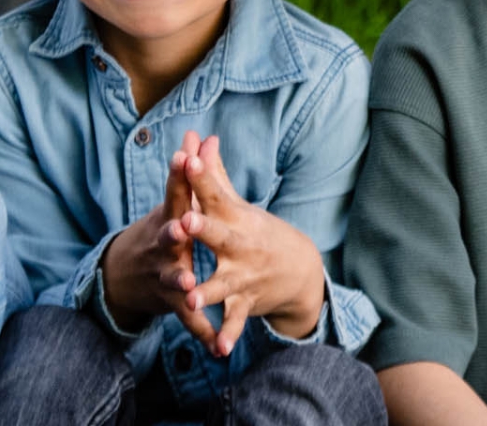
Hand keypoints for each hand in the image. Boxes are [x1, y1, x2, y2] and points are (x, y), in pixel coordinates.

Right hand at [99, 137, 214, 344]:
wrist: (123, 276)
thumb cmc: (159, 231)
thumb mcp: (172, 202)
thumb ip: (190, 170)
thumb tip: (200, 132)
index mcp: (168, 218)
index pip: (174, 192)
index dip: (178, 174)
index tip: (184, 155)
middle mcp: (162, 246)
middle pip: (168, 237)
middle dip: (174, 232)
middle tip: (183, 225)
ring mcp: (164, 274)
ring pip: (173, 279)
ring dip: (181, 283)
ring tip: (190, 287)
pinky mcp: (171, 302)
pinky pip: (188, 319)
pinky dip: (202, 332)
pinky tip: (217, 346)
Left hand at [178, 133, 326, 356]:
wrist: (300, 270)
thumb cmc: (257, 231)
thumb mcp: (238, 204)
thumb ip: (214, 174)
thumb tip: (200, 138)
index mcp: (235, 217)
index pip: (214, 192)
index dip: (200, 175)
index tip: (186, 157)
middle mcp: (240, 246)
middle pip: (219, 235)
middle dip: (202, 229)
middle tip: (185, 221)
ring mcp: (244, 276)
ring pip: (222, 284)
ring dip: (207, 290)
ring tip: (190, 295)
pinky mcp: (245, 303)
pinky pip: (234, 321)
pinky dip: (226, 335)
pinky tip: (216, 349)